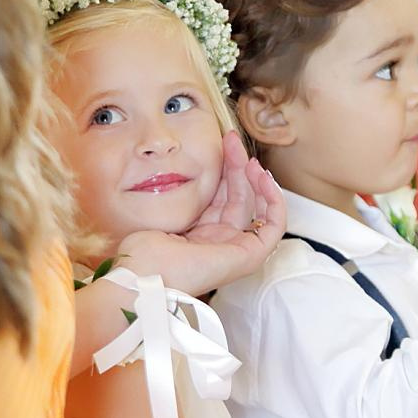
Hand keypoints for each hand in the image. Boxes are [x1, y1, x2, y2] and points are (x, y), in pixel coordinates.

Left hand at [117, 132, 284, 296]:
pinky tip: (263, 178)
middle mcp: (219, 243)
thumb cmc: (143, 254)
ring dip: (254, 177)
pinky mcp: (250, 256)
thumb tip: (175, 172)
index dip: (223, 172)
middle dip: (236, 166)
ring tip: (245, 154)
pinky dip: (274, 200)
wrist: (146, 276)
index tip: (219, 148)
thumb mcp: (163, 215)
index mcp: (199, 236)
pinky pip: (274, 225)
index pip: (219, 198)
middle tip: (230, 141)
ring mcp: (235, 250)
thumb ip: (178, 199)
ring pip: (255, 207)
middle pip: (237, 197)